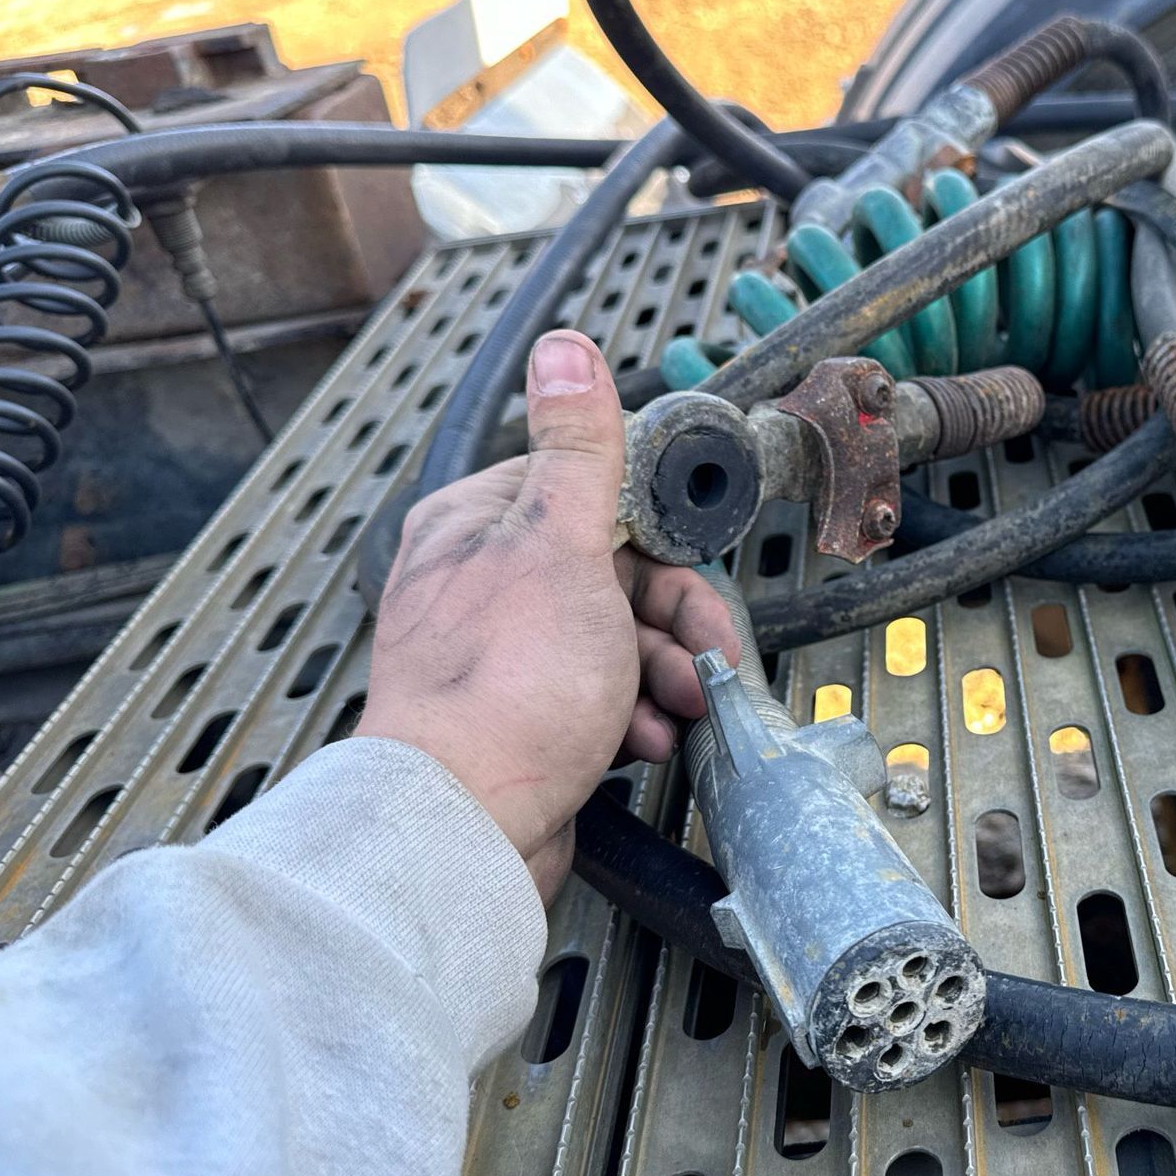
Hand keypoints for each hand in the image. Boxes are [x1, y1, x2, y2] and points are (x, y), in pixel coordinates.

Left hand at [359, 331, 740, 901]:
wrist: (465, 825)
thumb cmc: (503, 689)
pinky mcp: (524, 720)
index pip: (592, 495)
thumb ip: (577, 451)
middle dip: (673, 618)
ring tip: (677, 708)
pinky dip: (632, 716)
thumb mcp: (559, 545)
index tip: (695, 560)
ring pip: (615, 640)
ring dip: (663, 673)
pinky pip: (600, 699)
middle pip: (615, 574)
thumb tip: (566, 349)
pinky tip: (639, 738)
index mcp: (481, 525)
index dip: (657, 532)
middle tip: (709, 651)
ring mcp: (506, 657)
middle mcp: (485, 585)